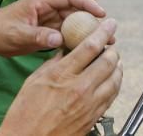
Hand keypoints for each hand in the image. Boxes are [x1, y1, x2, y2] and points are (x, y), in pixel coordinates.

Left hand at [0, 0, 108, 55]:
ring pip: (72, 24)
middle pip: (75, 11)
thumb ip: (38, 36)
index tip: (102, 12)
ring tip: (104, 43)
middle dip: (92, 20)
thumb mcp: (17, 34)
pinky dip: (76, 41)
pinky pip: (65, 35)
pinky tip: (87, 51)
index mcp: (41, 1)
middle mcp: (47, 8)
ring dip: (87, 32)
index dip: (87, 3)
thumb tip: (58, 39)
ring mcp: (47, 21)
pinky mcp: (46, 32)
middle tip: (109, 32)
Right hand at [0, 12, 121, 135]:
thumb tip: (65, 52)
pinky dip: (114, 85)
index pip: (90, 47)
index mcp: (63, 75)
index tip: (110, 24)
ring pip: (115, 80)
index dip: (103, 32)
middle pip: (108, 62)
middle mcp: (80, 88)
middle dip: (113, 49)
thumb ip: (53, 63)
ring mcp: (89, 105)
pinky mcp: (93, 118)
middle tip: (112, 43)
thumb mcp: (35, 80)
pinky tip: (112, 80)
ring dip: (117, 67)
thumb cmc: (26, 112)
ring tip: (115, 60)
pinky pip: (111, 97)